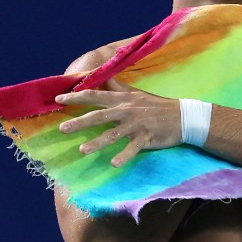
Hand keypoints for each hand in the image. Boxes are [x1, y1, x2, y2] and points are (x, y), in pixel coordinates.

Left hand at [56, 79, 181, 166]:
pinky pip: (133, 148)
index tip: (59, 98)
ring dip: (97, 142)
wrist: (182, 116)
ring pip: (113, 134)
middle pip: (99, 116)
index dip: (77, 96)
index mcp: (123, 99)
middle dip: (80, 122)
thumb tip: (102, 77)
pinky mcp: (146, 137)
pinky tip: (113, 164)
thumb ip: (117, 86)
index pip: (96, 95)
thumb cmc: (156, 105)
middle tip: (62, 129)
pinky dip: (123, 156)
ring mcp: (136, 125)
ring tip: (82, 150)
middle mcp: (126, 111)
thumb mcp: (136, 93)